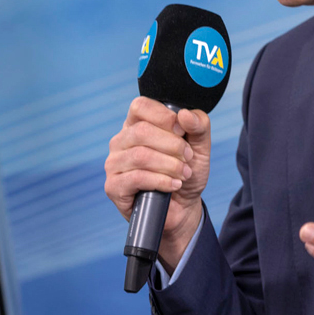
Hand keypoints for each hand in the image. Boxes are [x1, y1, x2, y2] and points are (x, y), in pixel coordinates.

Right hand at [105, 97, 211, 271]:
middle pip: (142, 131)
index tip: (182, 131)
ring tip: (184, 174)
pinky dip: (161, 181)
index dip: (163, 116)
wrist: (182, 208)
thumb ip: (199, 126)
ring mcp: (114, 164)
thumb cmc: (185, 173)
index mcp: (137, 125)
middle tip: (188, 158)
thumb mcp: (200, 148)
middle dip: (172, 145)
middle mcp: (121, 141)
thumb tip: (185, 114)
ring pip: (140, 155)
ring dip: (169, 165)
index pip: (140, 106)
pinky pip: (136, 178)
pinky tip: (173, 185)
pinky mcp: (113, 186)